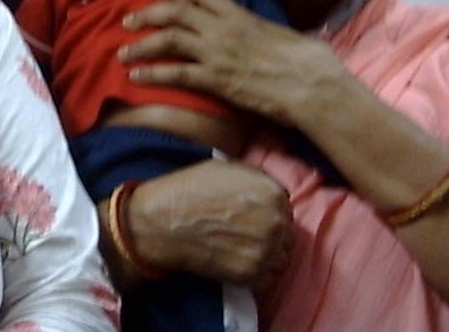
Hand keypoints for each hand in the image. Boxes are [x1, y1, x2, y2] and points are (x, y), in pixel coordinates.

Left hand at [119, 0, 348, 125]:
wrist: (312, 85)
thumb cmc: (305, 60)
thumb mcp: (277, 31)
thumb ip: (254, 26)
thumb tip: (248, 26)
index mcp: (239, 14)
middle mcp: (223, 29)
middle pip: (176, 12)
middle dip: (148, 14)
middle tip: (128, 20)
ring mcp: (218, 53)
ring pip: (169, 39)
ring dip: (142, 45)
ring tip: (123, 52)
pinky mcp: (216, 79)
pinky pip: (176, 73)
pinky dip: (153, 74)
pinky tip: (136, 77)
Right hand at [127, 159, 292, 290]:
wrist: (161, 221)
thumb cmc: (188, 190)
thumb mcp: (225, 168)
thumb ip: (255, 179)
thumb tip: (267, 192)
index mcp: (273, 193)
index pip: (285, 209)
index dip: (267, 213)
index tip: (250, 218)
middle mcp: (276, 222)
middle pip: (287, 236)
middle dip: (269, 236)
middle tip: (244, 236)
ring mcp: (265, 251)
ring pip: (280, 260)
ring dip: (265, 258)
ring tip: (240, 252)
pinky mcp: (251, 275)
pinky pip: (267, 280)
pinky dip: (255, 276)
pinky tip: (236, 264)